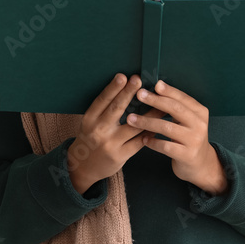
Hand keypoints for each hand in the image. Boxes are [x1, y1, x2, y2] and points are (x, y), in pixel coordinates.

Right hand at [67, 74, 165, 194]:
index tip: (123, 76)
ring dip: (149, 114)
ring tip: (161, 103)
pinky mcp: (119, 156)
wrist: (83, 167)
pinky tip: (159, 124)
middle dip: (128, 93)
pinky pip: (138, 142)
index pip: (102, 100)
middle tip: (139, 80)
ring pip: (133, 126)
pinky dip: (149, 132)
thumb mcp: (91, 122)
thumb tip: (125, 88)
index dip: (113, 88)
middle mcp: (98, 130)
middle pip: (116, 109)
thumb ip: (104, 109)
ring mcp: (109, 144)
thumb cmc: (91, 138)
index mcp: (89, 118)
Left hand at [128, 80, 228, 195]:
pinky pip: (165, 146)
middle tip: (139, 95)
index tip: (153, 84)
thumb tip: (156, 88)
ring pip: (167, 127)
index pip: (183, 98)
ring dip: (147, 122)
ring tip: (131, 119)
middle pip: (175, 109)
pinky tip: (143, 139)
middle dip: (155, 101)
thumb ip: (176, 107)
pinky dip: (152, 141)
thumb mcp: (188, 120)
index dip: (168, 91)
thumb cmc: (188, 137)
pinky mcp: (187, 155)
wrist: (201, 164)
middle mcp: (199, 125)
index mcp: (200, 112)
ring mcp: (194, 140)